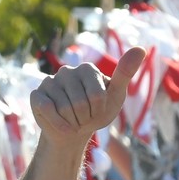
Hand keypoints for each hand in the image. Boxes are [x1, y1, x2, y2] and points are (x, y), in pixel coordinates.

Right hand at [29, 46, 147, 145]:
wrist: (74, 131)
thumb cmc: (97, 112)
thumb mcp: (115, 95)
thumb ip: (125, 73)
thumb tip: (140, 48)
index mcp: (87, 68)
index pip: (97, 96)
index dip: (99, 111)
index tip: (98, 110)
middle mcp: (67, 71)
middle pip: (80, 104)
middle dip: (85, 118)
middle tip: (84, 117)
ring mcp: (50, 82)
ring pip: (64, 109)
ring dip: (72, 122)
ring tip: (73, 120)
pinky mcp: (37, 94)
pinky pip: (47, 109)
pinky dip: (57, 123)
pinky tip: (61, 125)